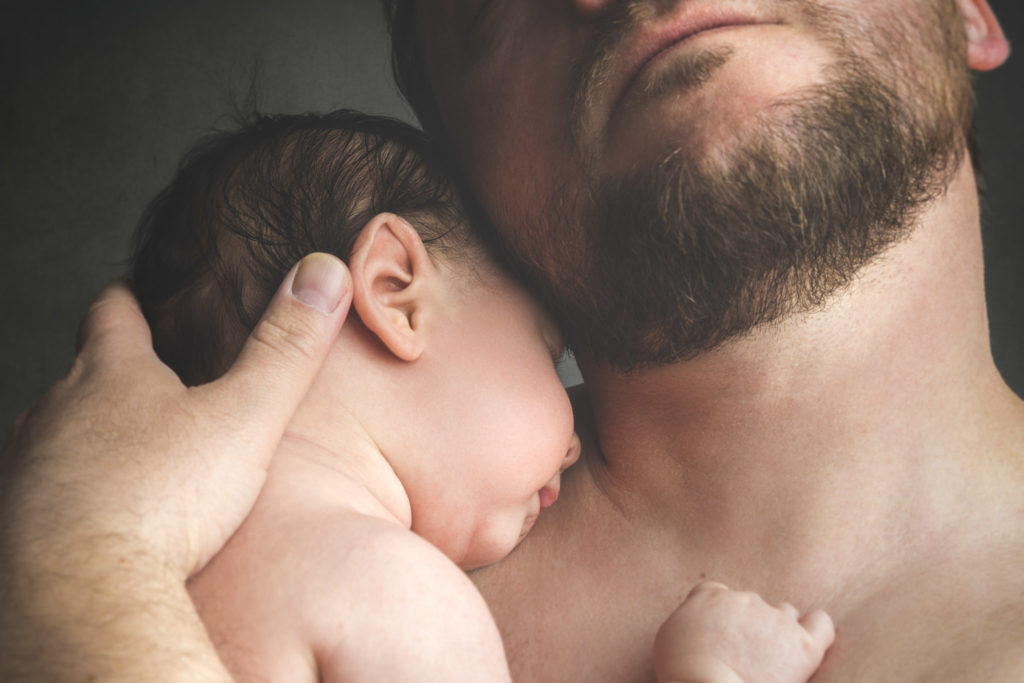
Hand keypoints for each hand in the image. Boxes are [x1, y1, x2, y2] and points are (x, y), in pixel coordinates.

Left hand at [1, 252, 350, 578]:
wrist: (83, 590)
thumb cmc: (162, 499)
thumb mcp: (247, 414)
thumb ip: (287, 348)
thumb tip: (322, 274)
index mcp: (111, 375)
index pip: (113, 314)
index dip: (128, 299)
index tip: (135, 291)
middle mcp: (57, 412)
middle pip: (80, 375)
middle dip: (109, 373)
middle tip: (144, 376)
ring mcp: (29, 467)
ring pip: (57, 435)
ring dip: (87, 436)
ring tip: (125, 453)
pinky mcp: (19, 521)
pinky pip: (46, 493)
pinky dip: (73, 491)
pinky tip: (101, 514)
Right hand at [653, 582, 834, 682]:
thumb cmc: (682, 672)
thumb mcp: (670, 636)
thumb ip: (690, 618)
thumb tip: (704, 621)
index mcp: (710, 596)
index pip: (718, 595)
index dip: (720, 617)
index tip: (719, 640)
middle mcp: (744, 600)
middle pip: (752, 605)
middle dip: (749, 627)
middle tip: (741, 659)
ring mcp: (775, 619)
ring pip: (785, 613)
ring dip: (779, 631)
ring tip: (770, 661)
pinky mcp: (802, 645)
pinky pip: (821, 623)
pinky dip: (817, 629)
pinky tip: (806, 647)